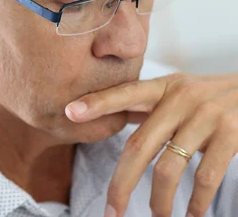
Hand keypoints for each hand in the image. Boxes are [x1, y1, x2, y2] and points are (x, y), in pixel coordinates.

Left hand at [64, 73, 237, 216]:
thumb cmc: (210, 96)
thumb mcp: (178, 91)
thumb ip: (148, 105)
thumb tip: (108, 115)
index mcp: (164, 87)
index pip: (125, 93)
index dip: (97, 103)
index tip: (70, 113)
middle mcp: (181, 98)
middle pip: (139, 146)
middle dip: (122, 184)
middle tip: (112, 211)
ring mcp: (207, 116)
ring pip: (168, 168)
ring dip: (159, 201)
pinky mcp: (231, 134)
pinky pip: (206, 176)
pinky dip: (197, 201)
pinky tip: (193, 214)